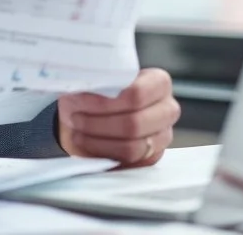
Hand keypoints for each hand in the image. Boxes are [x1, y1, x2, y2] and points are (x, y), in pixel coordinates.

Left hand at [57, 68, 177, 166]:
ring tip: (78, 129)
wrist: (90, 113)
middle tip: (75, 117)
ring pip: (131, 147)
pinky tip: (86, 141)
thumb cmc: (95, 91)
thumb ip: (98, 81)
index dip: (105, 102)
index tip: (79, 100)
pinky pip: (127, 163)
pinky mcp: (151, 158)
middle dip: (97, 122)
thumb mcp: (94, 79)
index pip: (137, 94)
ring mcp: (162, 137)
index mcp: (159, 83)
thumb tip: (88, 87)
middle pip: (134, 124)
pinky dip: (102, 152)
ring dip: (97, 139)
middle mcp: (167, 110)